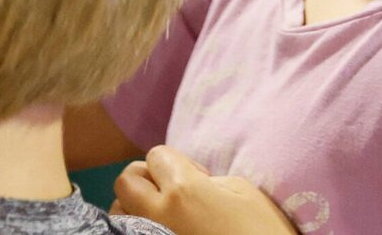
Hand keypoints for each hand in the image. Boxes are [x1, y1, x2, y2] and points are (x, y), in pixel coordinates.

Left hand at [112, 147, 297, 234]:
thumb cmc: (262, 231)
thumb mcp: (243, 192)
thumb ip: (206, 179)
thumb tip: (189, 179)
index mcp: (183, 190)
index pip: (156, 155)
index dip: (176, 162)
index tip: (197, 178)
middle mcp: (159, 214)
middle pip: (127, 179)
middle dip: (147, 178)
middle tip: (173, 191)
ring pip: (119, 210)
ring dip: (137, 206)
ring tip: (166, 214)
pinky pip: (128, 233)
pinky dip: (138, 227)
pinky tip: (165, 229)